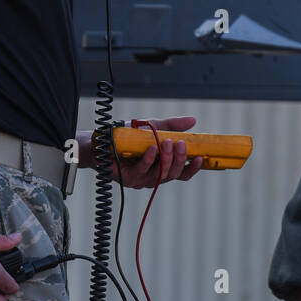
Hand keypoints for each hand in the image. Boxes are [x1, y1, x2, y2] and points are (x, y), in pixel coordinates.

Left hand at [79, 116, 203, 188]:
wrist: (100, 140)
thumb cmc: (127, 137)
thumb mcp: (153, 128)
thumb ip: (173, 126)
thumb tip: (193, 120)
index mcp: (162, 167)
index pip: (182, 173)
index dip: (192, 168)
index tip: (201, 157)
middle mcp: (153, 176)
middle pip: (173, 174)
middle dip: (179, 159)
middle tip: (180, 143)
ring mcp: (140, 179)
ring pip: (160, 174)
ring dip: (165, 158)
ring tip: (167, 142)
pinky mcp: (127, 178)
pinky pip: (141, 171)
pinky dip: (149, 159)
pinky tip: (152, 148)